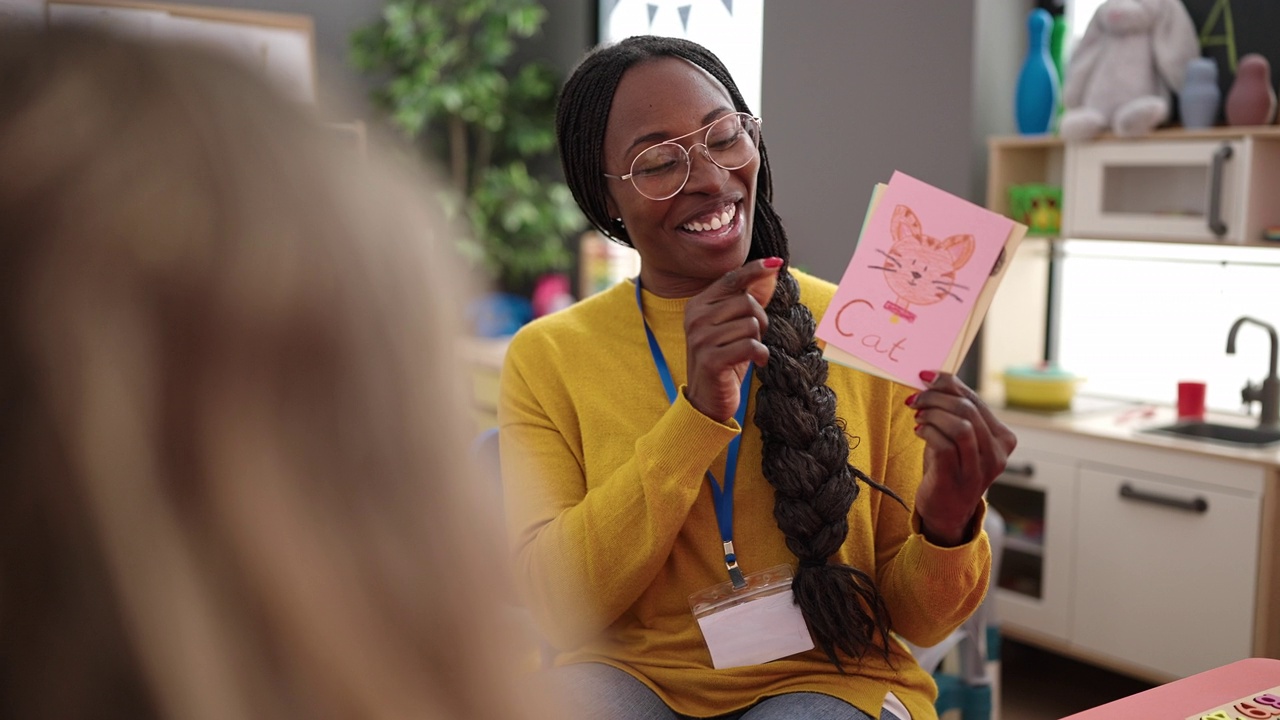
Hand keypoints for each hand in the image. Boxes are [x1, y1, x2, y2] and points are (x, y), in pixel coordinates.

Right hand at [683, 258, 781, 422]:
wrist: (706, 400)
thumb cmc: (724, 359)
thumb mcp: (735, 327)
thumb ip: (749, 299)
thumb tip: (770, 272)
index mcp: (698, 305)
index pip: (731, 280)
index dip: (755, 270)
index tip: (776, 263)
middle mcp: (695, 318)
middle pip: (746, 302)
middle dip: (760, 320)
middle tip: (754, 337)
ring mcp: (701, 338)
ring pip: (751, 325)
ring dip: (758, 340)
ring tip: (748, 352)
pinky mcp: (710, 359)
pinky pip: (750, 346)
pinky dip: (761, 355)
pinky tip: (756, 363)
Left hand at [908, 371, 1016, 545]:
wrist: (946, 511)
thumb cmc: (950, 467)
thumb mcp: (958, 438)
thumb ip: (954, 411)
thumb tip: (934, 378)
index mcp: (1003, 439)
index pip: (977, 400)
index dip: (950, 384)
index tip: (926, 376)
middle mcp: (996, 454)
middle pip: (968, 410)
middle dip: (936, 397)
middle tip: (916, 398)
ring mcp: (979, 470)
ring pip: (961, 426)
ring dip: (933, 414)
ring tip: (918, 416)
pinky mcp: (958, 479)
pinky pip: (944, 445)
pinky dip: (928, 432)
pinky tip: (919, 431)